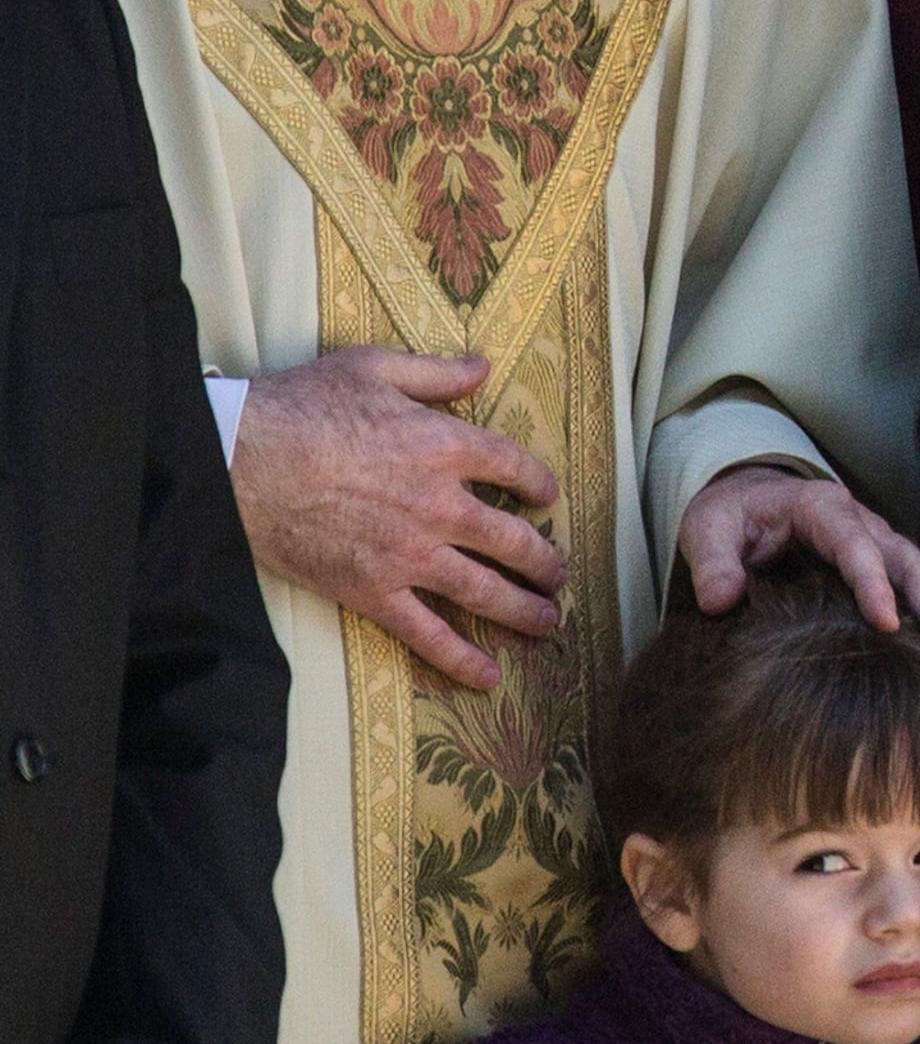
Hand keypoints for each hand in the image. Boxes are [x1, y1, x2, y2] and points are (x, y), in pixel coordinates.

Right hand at [234, 348, 568, 691]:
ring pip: (485, 591)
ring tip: (548, 622)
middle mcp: (440, 505)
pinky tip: (489, 677)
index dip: (540, 484)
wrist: (236, 459)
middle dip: (545, 563)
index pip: (516, 469)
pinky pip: (427, 632)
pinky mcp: (372, 590)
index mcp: (445, 447)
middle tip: (559, 576)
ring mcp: (409, 554)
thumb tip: (483, 365)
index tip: (547, 498)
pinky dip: (461, 658)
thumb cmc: (300, 406)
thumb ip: (435, 373)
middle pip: (515, 541)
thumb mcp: (372, 367)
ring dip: (524, 611)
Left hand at [679, 467, 919, 670]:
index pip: (857, 546)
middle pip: (913, 567)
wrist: (751, 502)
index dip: (874, 584)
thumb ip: (712, 562)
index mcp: (825, 509)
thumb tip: (722, 601)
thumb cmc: (732, 518)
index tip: (886, 625)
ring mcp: (884, 550)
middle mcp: (867, 527)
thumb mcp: (708, 528)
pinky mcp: (889, 575)